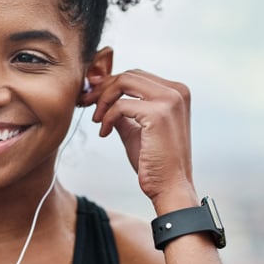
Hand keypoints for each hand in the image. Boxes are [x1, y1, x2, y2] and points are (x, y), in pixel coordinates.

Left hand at [83, 70, 197, 211]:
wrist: (170, 187)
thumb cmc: (155, 162)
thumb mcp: (137, 129)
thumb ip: (123, 110)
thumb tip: (100, 95)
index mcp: (177, 92)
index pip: (137, 76)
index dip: (110, 83)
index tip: (92, 96)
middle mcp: (177, 91)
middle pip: (129, 75)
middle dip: (103, 88)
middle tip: (86, 103)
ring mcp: (170, 100)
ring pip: (123, 82)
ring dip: (103, 99)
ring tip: (96, 120)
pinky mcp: (158, 114)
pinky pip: (120, 105)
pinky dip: (107, 117)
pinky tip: (104, 133)